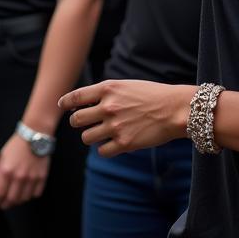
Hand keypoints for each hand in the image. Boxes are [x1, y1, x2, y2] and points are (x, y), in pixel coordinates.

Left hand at [0, 132, 49, 208]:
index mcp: (7, 171)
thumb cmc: (17, 145)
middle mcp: (19, 177)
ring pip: (24, 198)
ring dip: (18, 201)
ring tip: (15, 200)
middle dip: (6, 204)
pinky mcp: (42, 178)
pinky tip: (26, 193)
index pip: (0, 192)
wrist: (34, 136)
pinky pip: (36, 194)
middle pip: (12, 199)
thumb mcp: (3, 155)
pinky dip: (31, 196)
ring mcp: (31, 178)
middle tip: (4, 206)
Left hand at [59, 79, 193, 156]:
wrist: (176, 109)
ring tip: (99, 135)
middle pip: (76, 120)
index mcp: (107, 89)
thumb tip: (83, 104)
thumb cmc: (151, 95)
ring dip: (90, 137)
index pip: (75, 97)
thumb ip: (104, 93)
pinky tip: (111, 144)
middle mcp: (108, 107)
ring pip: (86, 137)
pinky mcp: (125, 143)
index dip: (65, 103)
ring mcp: (115, 126)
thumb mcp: (125, 86)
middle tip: (84, 124)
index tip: (62, 106)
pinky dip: (104, 149)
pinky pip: (102, 151)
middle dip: (77, 122)